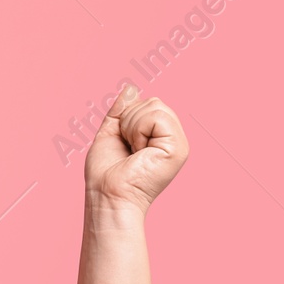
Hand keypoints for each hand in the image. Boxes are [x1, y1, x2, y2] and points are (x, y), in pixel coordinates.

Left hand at [83, 84, 188, 215]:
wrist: (107, 196)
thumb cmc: (106, 174)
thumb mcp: (110, 134)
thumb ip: (121, 112)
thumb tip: (131, 88)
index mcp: (159, 136)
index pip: (148, 103)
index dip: (127, 117)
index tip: (123, 143)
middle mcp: (172, 138)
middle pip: (154, 101)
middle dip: (129, 120)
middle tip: (127, 147)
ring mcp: (178, 143)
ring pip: (155, 106)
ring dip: (132, 126)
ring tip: (132, 150)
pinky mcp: (178, 148)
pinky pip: (157, 117)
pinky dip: (138, 131)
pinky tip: (138, 151)